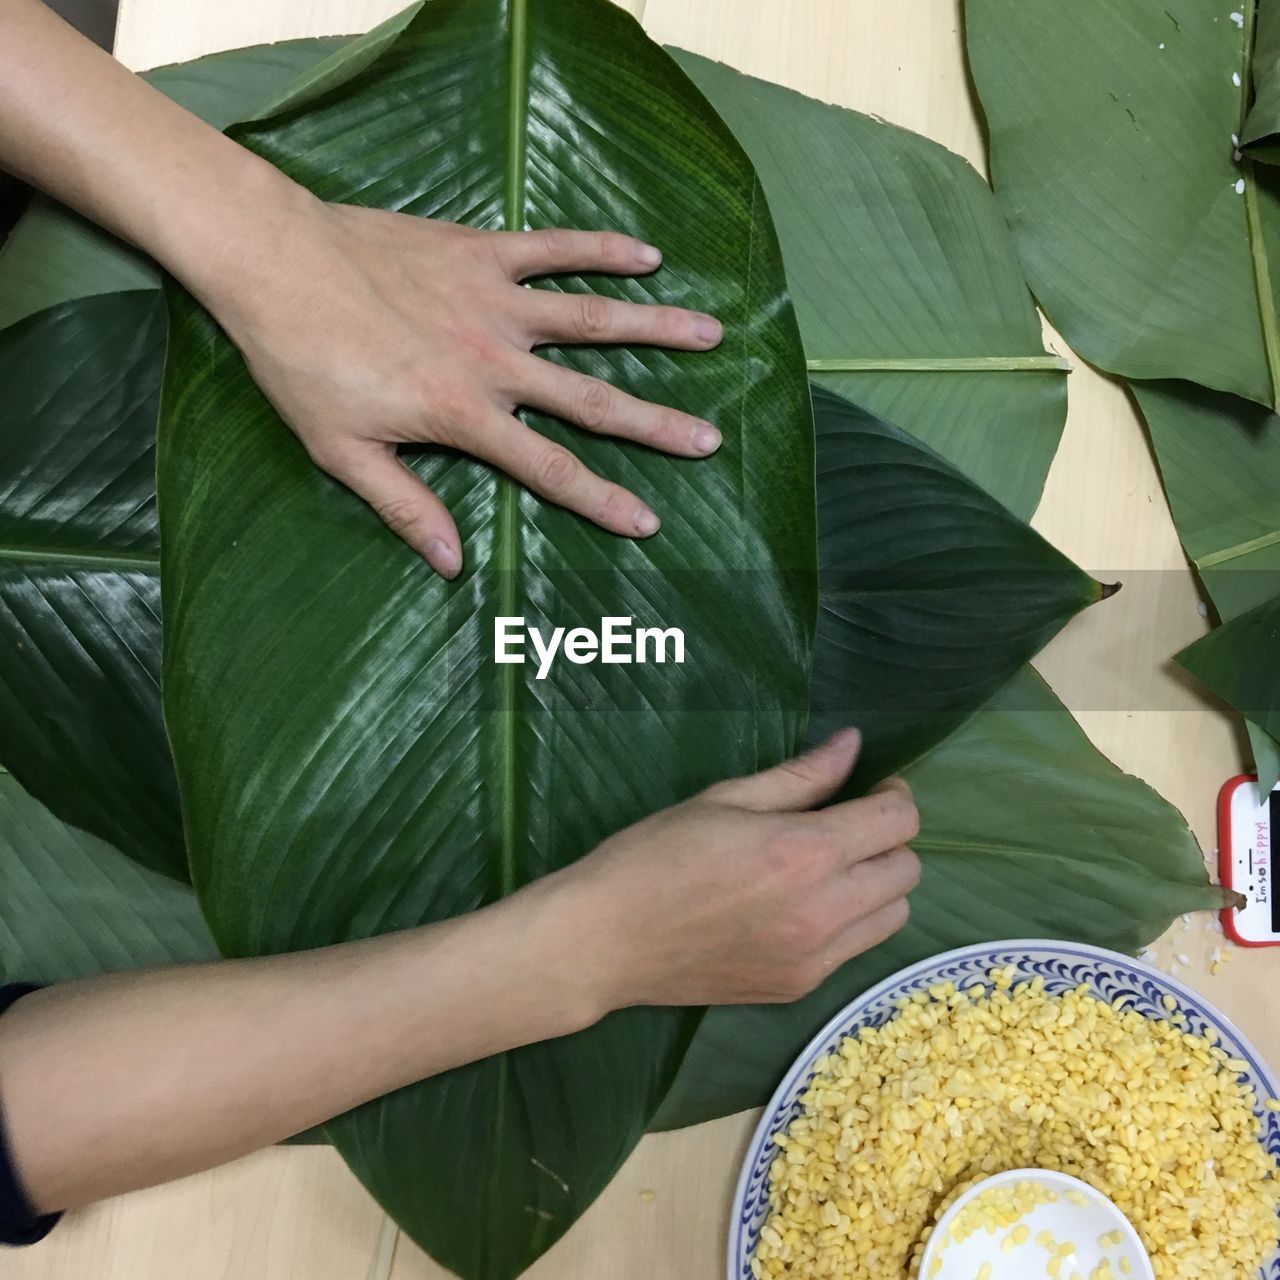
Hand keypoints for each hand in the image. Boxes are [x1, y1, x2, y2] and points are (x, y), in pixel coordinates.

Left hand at [203, 193, 724, 579]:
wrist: (273, 260)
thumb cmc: (300, 362)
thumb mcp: (340, 451)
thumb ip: (404, 506)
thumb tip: (451, 564)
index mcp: (463, 414)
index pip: (549, 469)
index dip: (602, 500)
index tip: (649, 522)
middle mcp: (494, 360)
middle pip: (592, 400)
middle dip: (655, 425)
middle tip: (710, 439)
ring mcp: (494, 301)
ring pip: (592, 318)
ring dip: (655, 328)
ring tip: (712, 333)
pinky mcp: (480, 252)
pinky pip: (554, 249)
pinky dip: (601, 248)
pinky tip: (647, 254)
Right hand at [554, 729, 920, 1008]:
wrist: (605, 941)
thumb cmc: (654, 855)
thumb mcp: (724, 799)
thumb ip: (800, 776)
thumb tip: (853, 745)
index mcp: (805, 853)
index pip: (898, 823)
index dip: (894, 797)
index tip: (872, 788)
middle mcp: (824, 911)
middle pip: (908, 872)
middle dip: (888, 840)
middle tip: (848, 826)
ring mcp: (815, 958)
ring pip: (893, 917)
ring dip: (877, 885)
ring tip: (832, 868)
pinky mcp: (799, 988)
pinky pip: (856, 950)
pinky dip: (849, 923)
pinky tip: (804, 906)